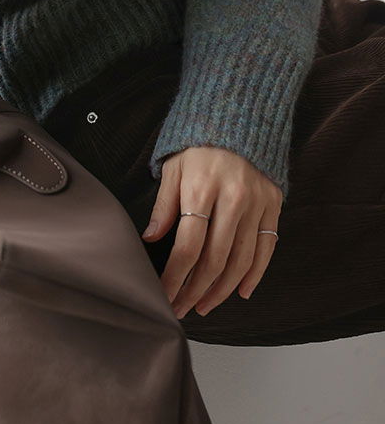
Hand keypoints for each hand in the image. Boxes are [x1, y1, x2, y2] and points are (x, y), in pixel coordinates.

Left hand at [142, 145, 282, 318]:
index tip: (164, 295)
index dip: (175, 278)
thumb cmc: (198, 142)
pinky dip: (254, 274)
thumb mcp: (173, 167)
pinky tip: (241, 291)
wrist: (238, 115)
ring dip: (221, 290)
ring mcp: (256, 204)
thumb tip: (151, 239)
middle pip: (214, 260)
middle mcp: (232, 200)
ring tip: (205, 305)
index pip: (187, 247)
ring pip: (241, 261)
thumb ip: (164, 206)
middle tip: (182, 308)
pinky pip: (266, 248)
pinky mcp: (273, 204)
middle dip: (195, 291)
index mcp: (201, 189)